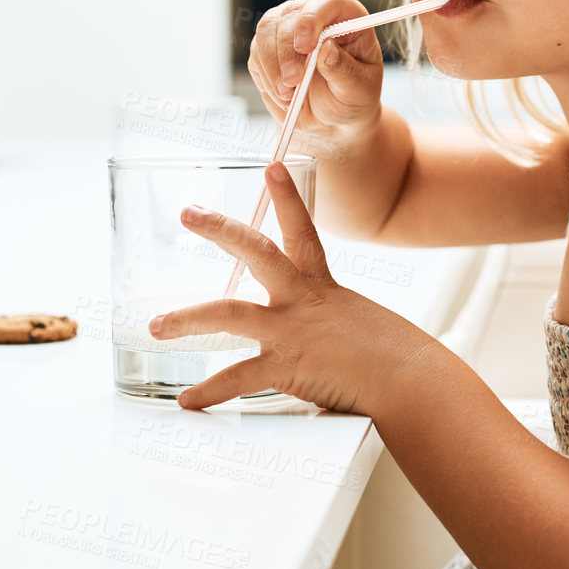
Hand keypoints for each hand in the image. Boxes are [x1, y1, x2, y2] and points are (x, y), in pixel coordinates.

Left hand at [150, 161, 435, 412]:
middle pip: (257, 252)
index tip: (272, 166)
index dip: (287, 197)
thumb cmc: (394, 358)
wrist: (411, 379)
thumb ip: (331, 327)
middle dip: (221, 230)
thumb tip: (324, 343)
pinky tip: (187, 401)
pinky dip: (209, 391)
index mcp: (324, 287)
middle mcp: (304, 300)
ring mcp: (293, 330)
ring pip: (230, 313)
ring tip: (157, 324)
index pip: (303, 231)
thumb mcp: (360, 327)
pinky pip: (238, 377)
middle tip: (189, 213)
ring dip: (189, 318)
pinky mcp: (289, 365)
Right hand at [248, 0, 383, 141]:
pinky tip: (284, 96)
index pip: (327, 1)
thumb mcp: (358, 88)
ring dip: (273, 67)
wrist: (333, 115)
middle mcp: (314, 15)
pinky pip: (257, 55)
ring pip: (266, 32)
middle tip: (293, 82)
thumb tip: (326, 49)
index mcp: (346, 17)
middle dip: (287, 52)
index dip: (311, 19)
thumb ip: (344, 69)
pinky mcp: (267, 47)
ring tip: (289, 96)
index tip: (305, 47)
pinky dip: (267, 78)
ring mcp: (287, 27)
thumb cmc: (352, 96)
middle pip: (289, 16)